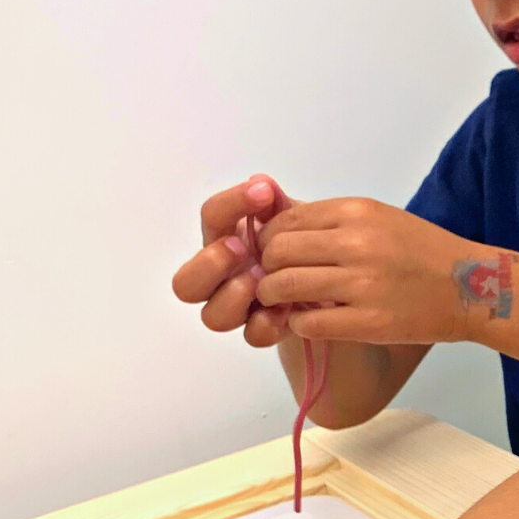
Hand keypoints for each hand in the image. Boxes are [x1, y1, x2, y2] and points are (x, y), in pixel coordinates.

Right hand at [172, 175, 294, 348]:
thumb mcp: (293, 218)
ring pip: (213, 316)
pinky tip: (287, 307)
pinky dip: (266, 322)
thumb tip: (260, 182)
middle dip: (210, 263)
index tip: (265, 193)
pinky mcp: (263, 330)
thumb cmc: (304, 243)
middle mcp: (223, 277)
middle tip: (240, 247)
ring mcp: (239, 307)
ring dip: (235, 295)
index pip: (212, 217)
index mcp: (227, 238)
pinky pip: (252, 336)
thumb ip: (275, 203)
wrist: (332, 276)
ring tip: (261, 279)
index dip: (231, 204)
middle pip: (185, 284)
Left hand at [253, 198, 507, 348]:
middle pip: (277, 252)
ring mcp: (363, 284)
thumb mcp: (380, 218)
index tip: (273, 255)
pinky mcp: (370, 323)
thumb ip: (333, 221)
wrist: (474, 286)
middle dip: (266, 269)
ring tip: (284, 303)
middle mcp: (357, 243)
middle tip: (274, 281)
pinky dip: (299, 323)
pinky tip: (310, 321)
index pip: (285, 220)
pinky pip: (308, 322)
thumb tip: (276, 226)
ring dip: (274, 298)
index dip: (268, 239)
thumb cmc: (423, 252)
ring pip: (285, 287)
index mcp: (357, 212)